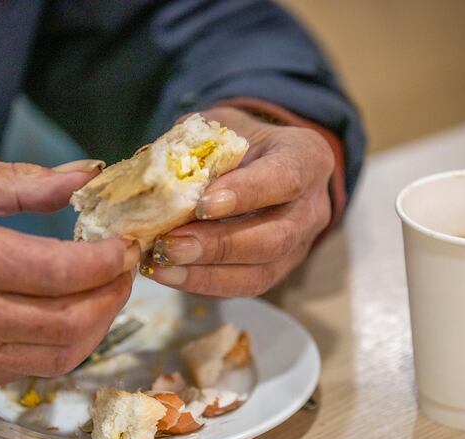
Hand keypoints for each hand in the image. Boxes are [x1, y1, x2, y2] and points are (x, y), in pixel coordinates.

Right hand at [0, 146, 137, 390]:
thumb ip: (25, 180)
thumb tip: (89, 176)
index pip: (61, 270)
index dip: (108, 262)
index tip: (126, 247)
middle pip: (70, 320)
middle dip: (113, 296)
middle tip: (125, 272)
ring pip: (59, 354)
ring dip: (97, 325)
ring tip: (105, 293)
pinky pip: (30, 368)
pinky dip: (62, 343)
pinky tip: (67, 316)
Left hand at [141, 107, 333, 296]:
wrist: (260, 160)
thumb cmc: (238, 140)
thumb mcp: (221, 127)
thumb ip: (196, 148)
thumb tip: (153, 182)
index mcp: (306, 157)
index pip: (284, 179)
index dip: (245, 194)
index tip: (201, 204)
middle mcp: (312, 206)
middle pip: (276, 237)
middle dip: (219, 245)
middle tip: (170, 244)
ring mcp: (300, 245)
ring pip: (262, 272)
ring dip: (207, 273)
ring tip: (162, 265)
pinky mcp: (278, 270)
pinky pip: (244, 286)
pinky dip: (203, 283)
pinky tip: (169, 274)